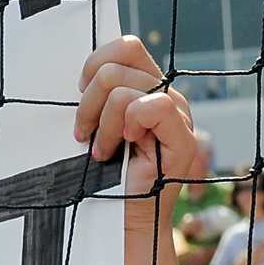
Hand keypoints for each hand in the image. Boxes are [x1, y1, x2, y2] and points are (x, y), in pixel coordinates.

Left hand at [74, 36, 196, 211]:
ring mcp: (178, 115)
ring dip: (102, 124)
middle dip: (88, 102)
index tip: (79, 92)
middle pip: (118, 65)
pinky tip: (123, 147)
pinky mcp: (184, 138)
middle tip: (83, 134)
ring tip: (101, 150)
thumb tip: (82, 75)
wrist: (120, 218)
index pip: (127, 47)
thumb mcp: (93, 125)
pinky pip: (152, 106)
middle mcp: (166, 95)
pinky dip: (128, 126)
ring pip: (123, 90)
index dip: (96, 63)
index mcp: (148, 86)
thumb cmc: (101, 173)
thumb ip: (97, 96)